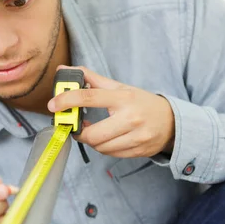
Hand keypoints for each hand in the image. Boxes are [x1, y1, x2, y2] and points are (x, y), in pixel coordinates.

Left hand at [47, 65, 174, 158]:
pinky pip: (111, 154)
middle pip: (93, 133)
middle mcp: (131, 118)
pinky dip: (103, 147)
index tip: (53, 105)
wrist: (172, 121)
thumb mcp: (119, 87)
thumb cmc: (141, 102)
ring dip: (91, 140)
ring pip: (100, 146)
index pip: (89, 97)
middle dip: (79, 132)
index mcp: (123, 98)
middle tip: (76, 126)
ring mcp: (136, 137)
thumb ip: (92, 79)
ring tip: (93, 131)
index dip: (67, 101)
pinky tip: (106, 139)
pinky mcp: (138, 150)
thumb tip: (65, 69)